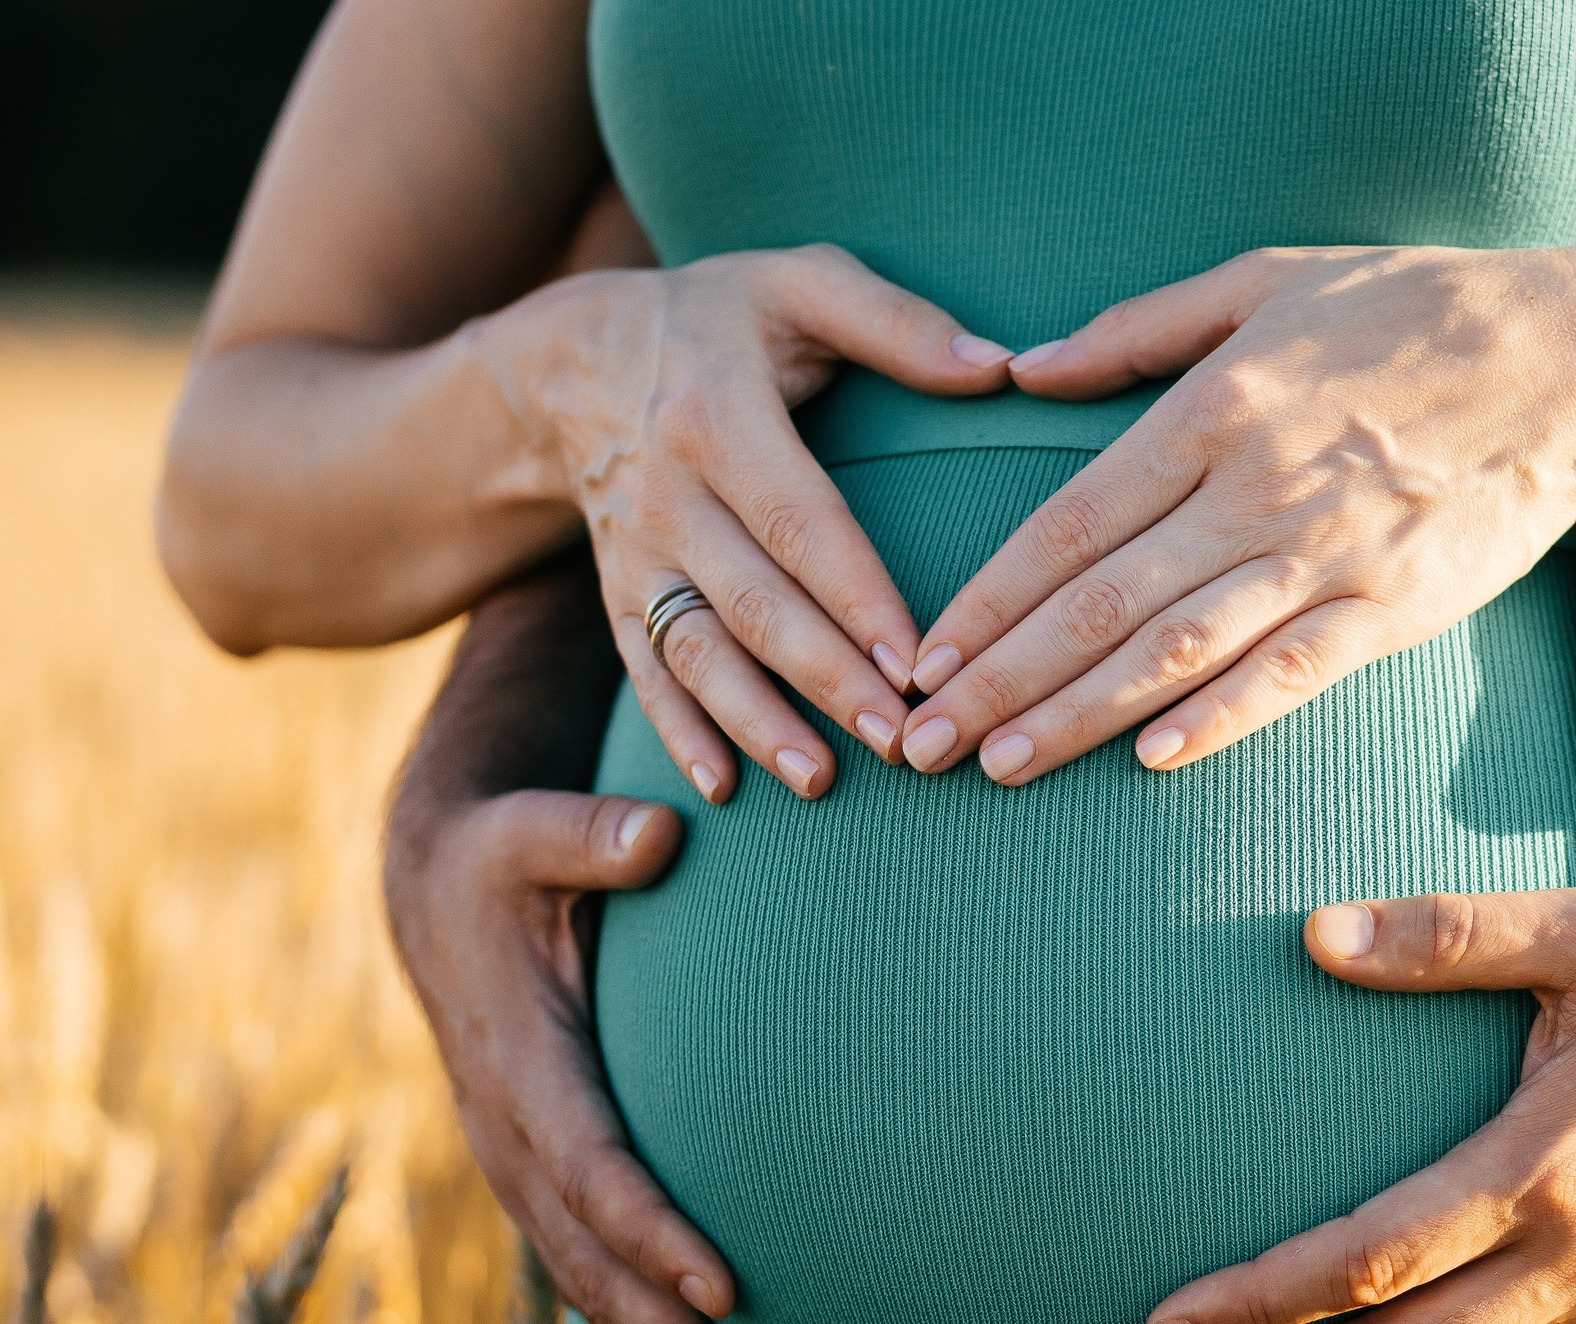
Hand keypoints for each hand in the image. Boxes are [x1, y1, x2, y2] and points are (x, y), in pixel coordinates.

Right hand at [383, 779, 775, 1323]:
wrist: (433, 896)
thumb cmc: (503, 858)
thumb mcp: (529, 832)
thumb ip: (589, 835)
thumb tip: (658, 832)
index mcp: (521, 1066)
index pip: (590, 1166)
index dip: (653, 1231)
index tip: (726, 1286)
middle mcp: (514, 1142)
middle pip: (600, 1269)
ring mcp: (524, 1177)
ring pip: (598, 1301)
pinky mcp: (545, 1192)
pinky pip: (599, 1290)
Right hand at [488, 243, 1014, 799]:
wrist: (573, 359)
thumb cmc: (720, 317)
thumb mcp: (799, 284)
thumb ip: (898, 324)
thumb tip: (1002, 368)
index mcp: (715, 413)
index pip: (800, 523)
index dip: (858, 598)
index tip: (918, 663)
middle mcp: (665, 492)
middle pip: (752, 602)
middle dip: (823, 680)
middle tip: (896, 742)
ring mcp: (634, 553)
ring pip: (695, 651)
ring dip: (755, 721)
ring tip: (821, 780)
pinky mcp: (618, 594)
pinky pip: (646, 672)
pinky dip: (680, 732)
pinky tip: (725, 786)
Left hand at [895, 243, 1575, 781]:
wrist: (1573, 360)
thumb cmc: (1411, 308)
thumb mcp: (1264, 279)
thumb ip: (1136, 328)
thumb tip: (1024, 370)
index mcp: (1214, 408)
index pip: (1070, 522)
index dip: (990, 596)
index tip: (926, 653)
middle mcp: (1258, 488)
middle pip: (1101, 604)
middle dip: (1001, 681)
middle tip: (924, 742)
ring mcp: (1327, 556)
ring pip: (1176, 652)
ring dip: (1077, 718)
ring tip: (999, 767)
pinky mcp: (1392, 609)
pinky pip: (1289, 677)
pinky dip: (1218, 720)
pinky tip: (1149, 762)